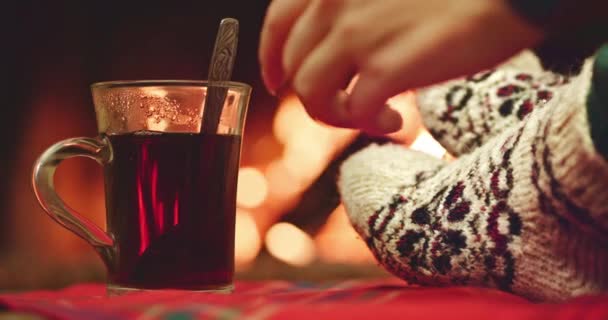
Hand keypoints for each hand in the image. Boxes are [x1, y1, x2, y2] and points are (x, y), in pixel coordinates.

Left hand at [259, 0, 542, 133]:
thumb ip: (351, 9)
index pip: (277, 22)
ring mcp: (358, 34)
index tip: (277, 81)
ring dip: (335, 114)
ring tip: (374, 115)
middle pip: (293, 66)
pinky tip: (395, 119)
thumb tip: (333, 50)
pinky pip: (352, 111)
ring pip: (311, 93)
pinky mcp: (387, 66)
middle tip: (344, 106)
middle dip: (315, 94)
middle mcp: (334, 2)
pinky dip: (367, 123)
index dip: (270, 59)